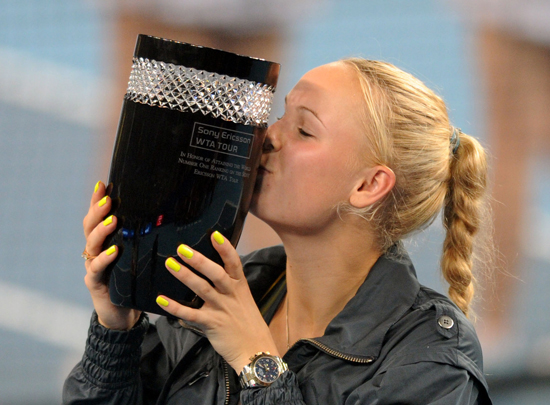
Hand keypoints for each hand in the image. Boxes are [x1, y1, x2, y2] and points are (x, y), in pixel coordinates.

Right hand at [82, 181, 140, 329]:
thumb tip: (166, 214)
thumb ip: (144, 238)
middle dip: (98, 211)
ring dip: (102, 231)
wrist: (123, 312)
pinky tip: (114, 251)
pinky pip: (96, 268)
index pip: (97, 216)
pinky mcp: (95, 282)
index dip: (97, 200)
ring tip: (112, 220)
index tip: (103, 184)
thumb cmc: (134, 280)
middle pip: (90, 226)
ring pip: (92, 244)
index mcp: (104, 241)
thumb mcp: (138, 255)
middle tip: (107, 199)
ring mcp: (92, 266)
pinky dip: (104, 259)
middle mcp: (95, 250)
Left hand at [157, 231, 278, 372]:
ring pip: (202, 289)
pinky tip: (161, 300)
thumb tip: (208, 271)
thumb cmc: (247, 324)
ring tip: (170, 264)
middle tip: (182, 248)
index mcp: (240, 287)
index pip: (234, 263)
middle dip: (199, 260)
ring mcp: (221, 309)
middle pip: (216, 273)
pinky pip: (190, 314)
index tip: (215, 234)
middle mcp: (231, 295)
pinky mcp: (211, 324)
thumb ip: (228, 286)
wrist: (255, 350)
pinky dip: (174, 307)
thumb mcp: (242, 300)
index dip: (225, 248)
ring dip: (185, 276)